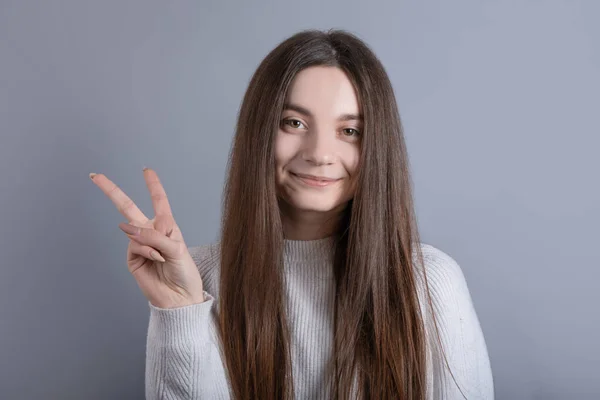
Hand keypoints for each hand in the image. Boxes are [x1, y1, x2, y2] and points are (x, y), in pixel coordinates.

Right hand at [89, 167, 204, 308]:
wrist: (179, 297)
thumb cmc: (184, 272)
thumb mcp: (176, 249)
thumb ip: (153, 236)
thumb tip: (125, 227)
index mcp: (167, 226)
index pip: (158, 201)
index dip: (152, 185)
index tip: (146, 170)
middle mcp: (151, 232)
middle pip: (128, 207)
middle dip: (112, 191)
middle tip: (96, 176)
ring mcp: (139, 244)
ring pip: (133, 230)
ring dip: (150, 243)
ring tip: (162, 257)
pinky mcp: (132, 258)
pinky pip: (134, 245)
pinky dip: (146, 251)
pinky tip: (155, 260)